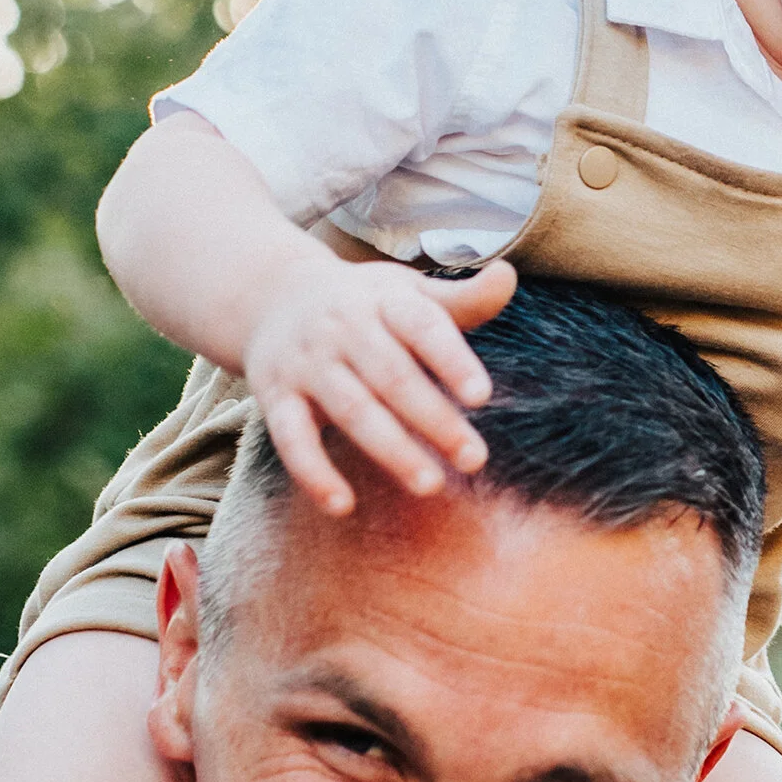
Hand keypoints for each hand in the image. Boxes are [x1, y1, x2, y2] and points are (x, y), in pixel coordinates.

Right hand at [241, 252, 514, 516]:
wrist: (271, 295)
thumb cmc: (363, 303)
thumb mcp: (407, 292)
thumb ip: (461, 299)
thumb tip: (509, 276)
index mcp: (382, 301)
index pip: (421, 327)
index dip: (450, 360)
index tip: (482, 397)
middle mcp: (342, 329)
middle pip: (392, 376)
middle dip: (434, 419)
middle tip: (474, 459)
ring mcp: (306, 363)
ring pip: (350, 409)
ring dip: (390, 449)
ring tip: (430, 484)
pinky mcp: (275, 396)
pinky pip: (291, 438)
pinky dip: (313, 472)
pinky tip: (342, 506)